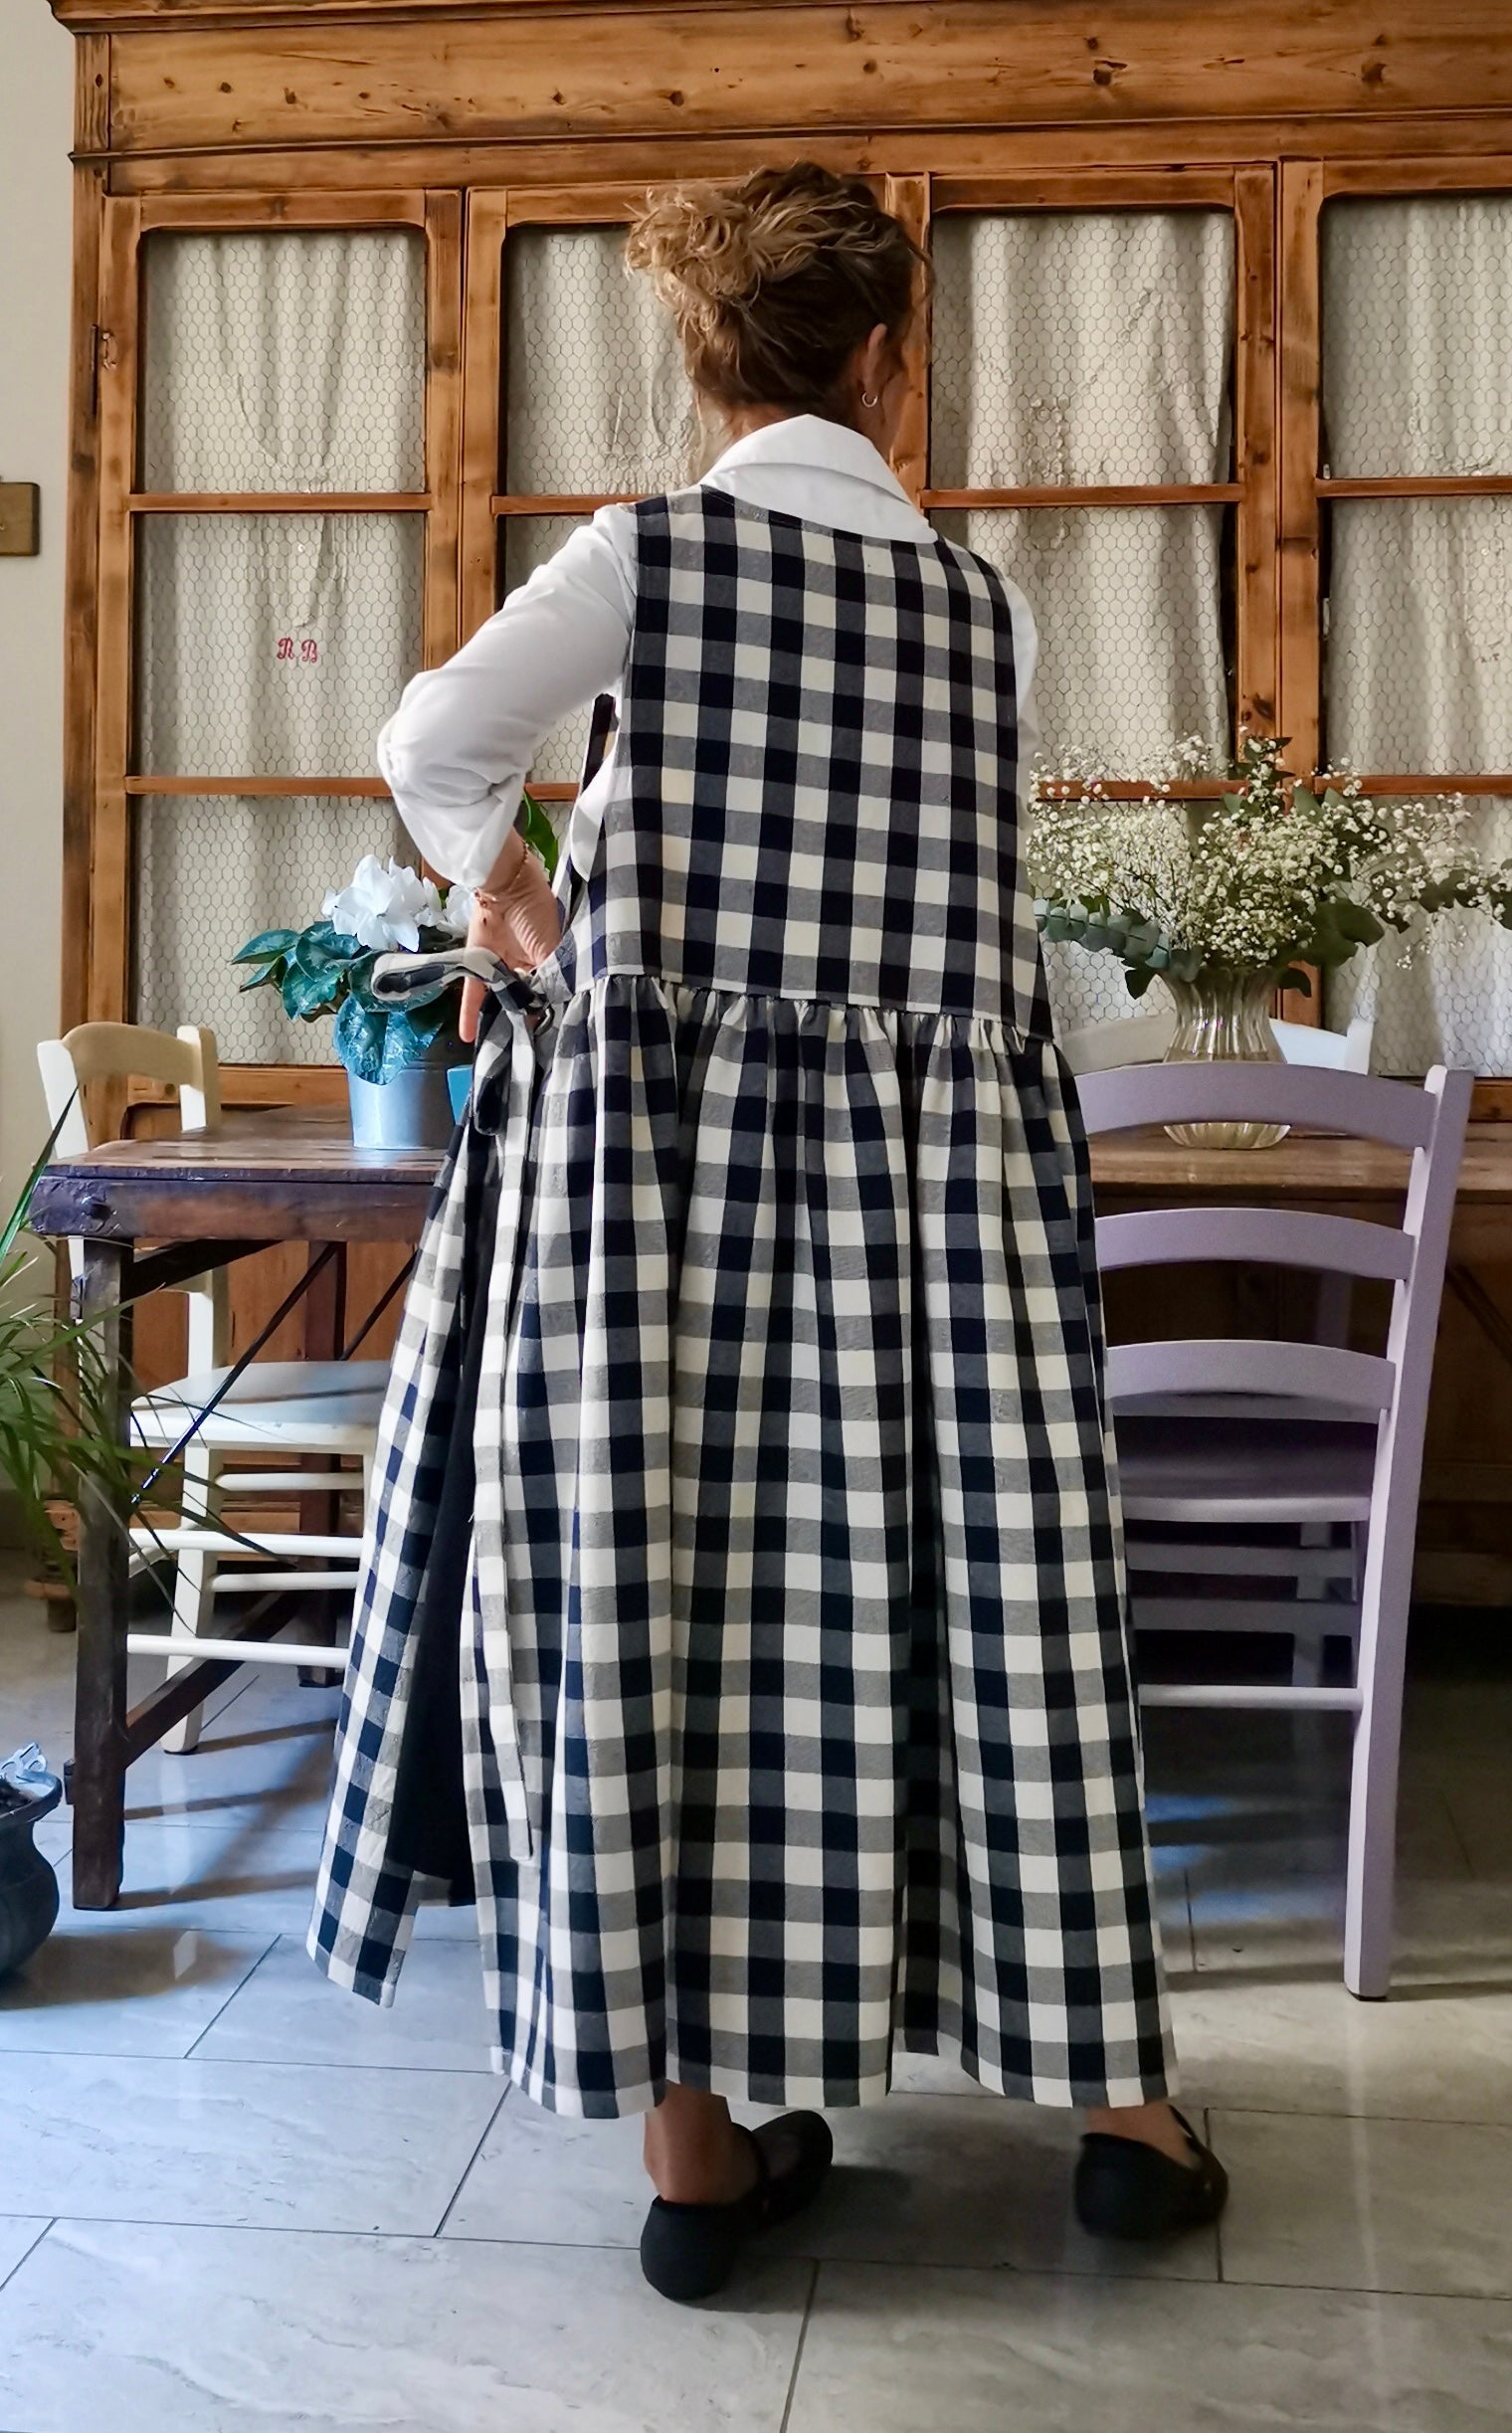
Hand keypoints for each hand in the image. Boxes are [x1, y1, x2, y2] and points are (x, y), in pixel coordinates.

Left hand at [459, 828, 561, 1043]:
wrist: (505, 884)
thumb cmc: (536, 913)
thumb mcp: (551, 947)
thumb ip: (549, 978)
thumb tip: (549, 1008)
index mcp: (548, 960)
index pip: (547, 992)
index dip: (544, 1011)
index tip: (544, 1035)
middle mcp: (524, 966)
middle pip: (522, 998)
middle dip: (519, 1020)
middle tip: (519, 1048)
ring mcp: (500, 965)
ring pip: (498, 998)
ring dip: (496, 1020)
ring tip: (496, 1048)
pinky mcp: (477, 964)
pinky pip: (474, 992)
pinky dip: (469, 1013)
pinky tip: (468, 1036)